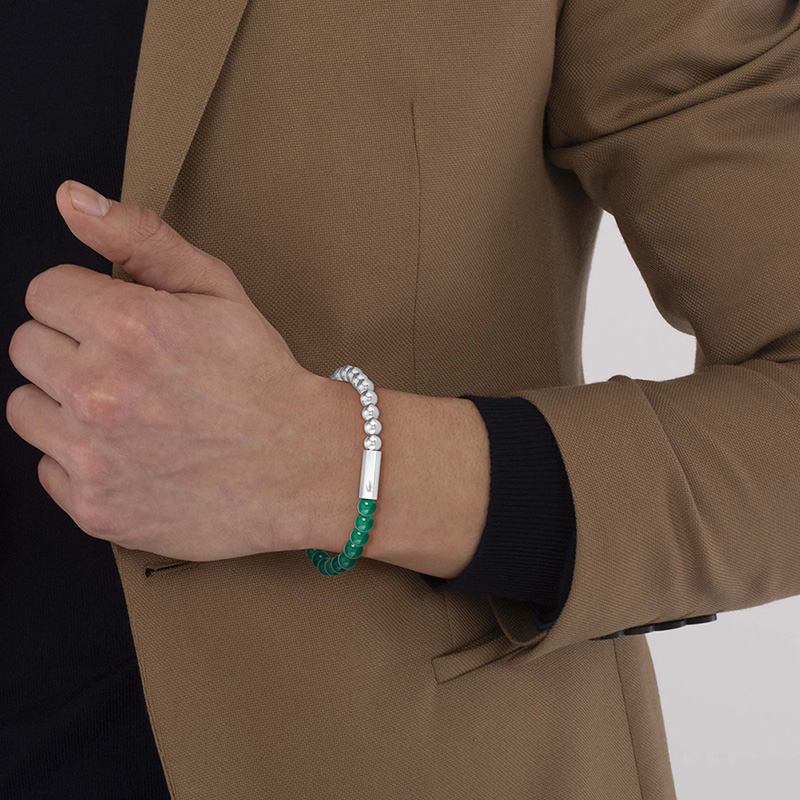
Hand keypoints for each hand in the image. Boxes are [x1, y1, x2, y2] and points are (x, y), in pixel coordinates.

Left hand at [6, 180, 340, 560]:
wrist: (302, 464)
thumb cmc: (261, 378)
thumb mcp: (217, 290)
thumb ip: (140, 239)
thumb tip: (71, 199)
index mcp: (128, 326)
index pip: (43, 292)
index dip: (85, 303)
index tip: (121, 325)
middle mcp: (99, 391)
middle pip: (27, 348)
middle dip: (73, 349)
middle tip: (131, 370)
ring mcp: (93, 456)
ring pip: (26, 408)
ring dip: (66, 405)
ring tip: (128, 413)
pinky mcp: (94, 508)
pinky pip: (46, 467)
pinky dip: (81, 459)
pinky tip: (131, 454)